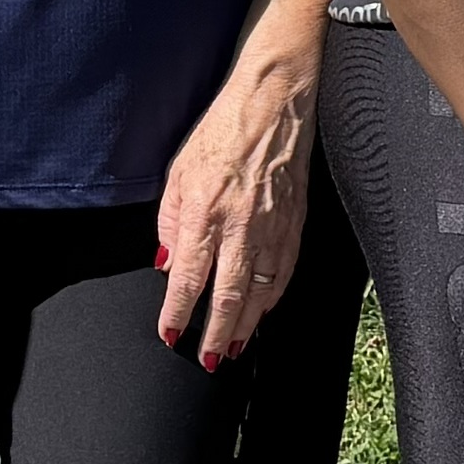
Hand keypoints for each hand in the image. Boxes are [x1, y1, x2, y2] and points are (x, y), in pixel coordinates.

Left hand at [151, 42, 316, 369]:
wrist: (273, 104)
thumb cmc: (221, 131)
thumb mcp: (178, 171)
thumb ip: (170, 221)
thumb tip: (169, 263)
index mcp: (205, 211)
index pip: (189, 278)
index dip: (179, 313)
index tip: (171, 334)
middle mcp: (239, 225)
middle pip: (228, 295)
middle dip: (216, 333)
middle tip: (209, 359)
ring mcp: (272, 226)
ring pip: (261, 290)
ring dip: (246, 324)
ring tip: (235, 346)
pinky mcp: (294, 221)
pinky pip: (284, 270)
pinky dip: (273, 297)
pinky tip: (263, 310)